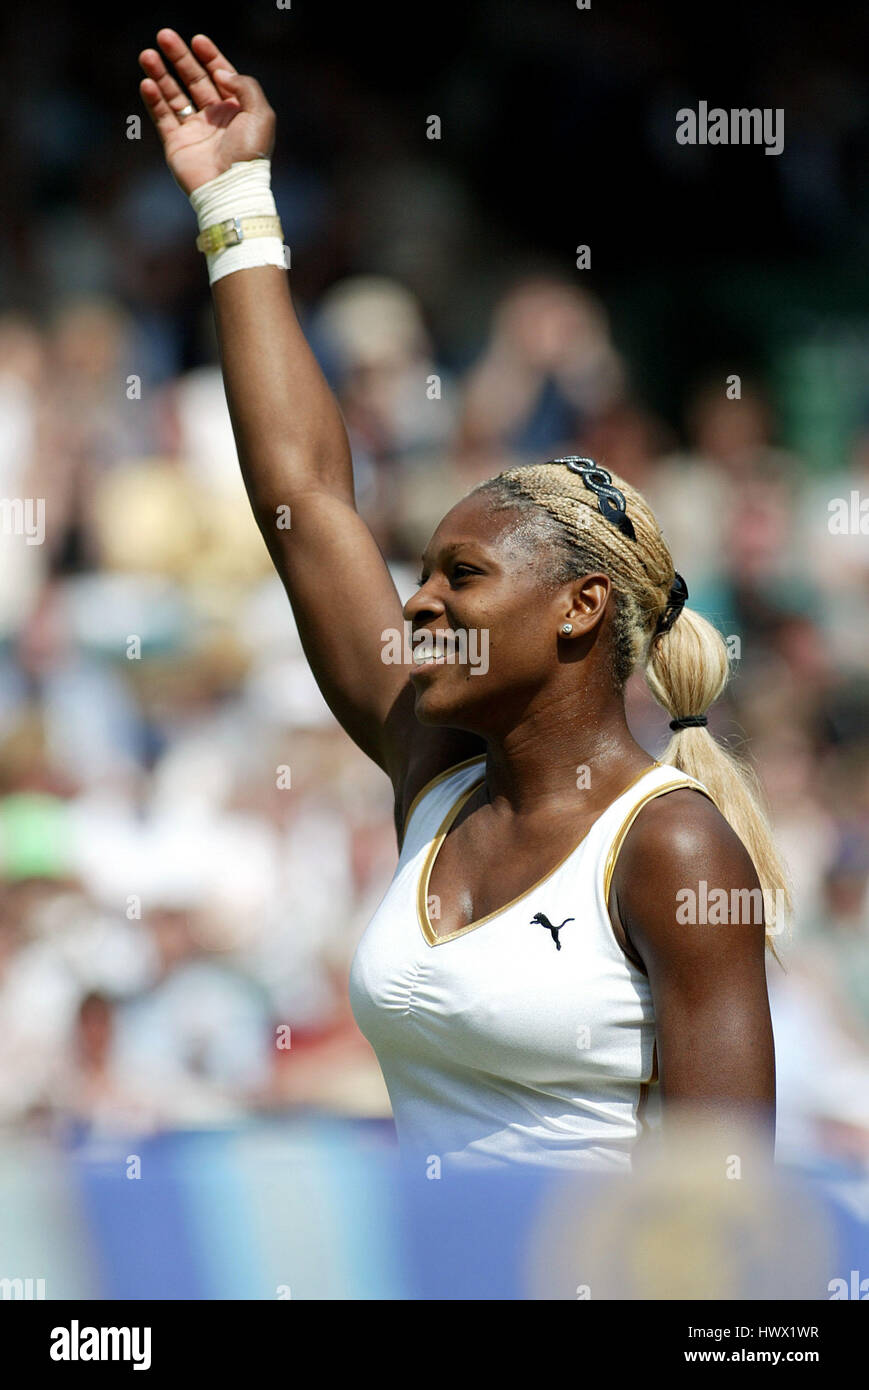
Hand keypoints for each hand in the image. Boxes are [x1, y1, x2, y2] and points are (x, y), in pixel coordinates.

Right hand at [138, 29, 275, 194]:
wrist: (230, 190)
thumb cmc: (249, 155)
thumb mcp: (260, 114)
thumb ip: (245, 86)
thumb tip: (221, 72)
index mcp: (236, 111)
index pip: (220, 76)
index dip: (209, 56)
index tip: (197, 40)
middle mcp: (215, 119)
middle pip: (194, 80)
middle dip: (180, 58)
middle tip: (164, 36)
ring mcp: (194, 131)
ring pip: (174, 95)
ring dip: (160, 74)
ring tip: (147, 55)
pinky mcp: (176, 144)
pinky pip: (163, 117)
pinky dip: (154, 99)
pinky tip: (147, 83)